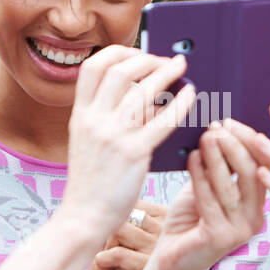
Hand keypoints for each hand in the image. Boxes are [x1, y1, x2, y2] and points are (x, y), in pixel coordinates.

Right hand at [60, 47, 195, 241]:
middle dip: (146, 58)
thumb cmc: (91, 182)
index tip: (136, 53)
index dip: (117, 53)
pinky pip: (163, 119)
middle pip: (120, 70)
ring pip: (142, 90)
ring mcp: (112, 136)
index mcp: (79, 115)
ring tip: (180, 67)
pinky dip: (180, 102)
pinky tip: (190, 95)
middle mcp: (93, 120)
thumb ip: (105, 117)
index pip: (93, 67)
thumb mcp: (87, 142)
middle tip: (164, 60)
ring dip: (165, 72)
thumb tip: (138, 93)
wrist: (84, 216)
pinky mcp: (133, 153)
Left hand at [151, 121, 266, 269]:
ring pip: (231, 184)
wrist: (170, 259)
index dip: (250, 141)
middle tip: (217, 126)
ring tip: (205, 136)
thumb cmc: (189, 220)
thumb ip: (217, 166)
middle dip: (234, 145)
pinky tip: (192, 159)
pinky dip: (200, 176)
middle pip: (252, 172)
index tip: (231, 121)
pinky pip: (210, 200)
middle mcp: (255, 218)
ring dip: (217, 157)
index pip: (263, 166)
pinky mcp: (220, 238)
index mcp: (257, 204)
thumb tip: (219, 129)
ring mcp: (240, 230)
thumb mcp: (207, 187)